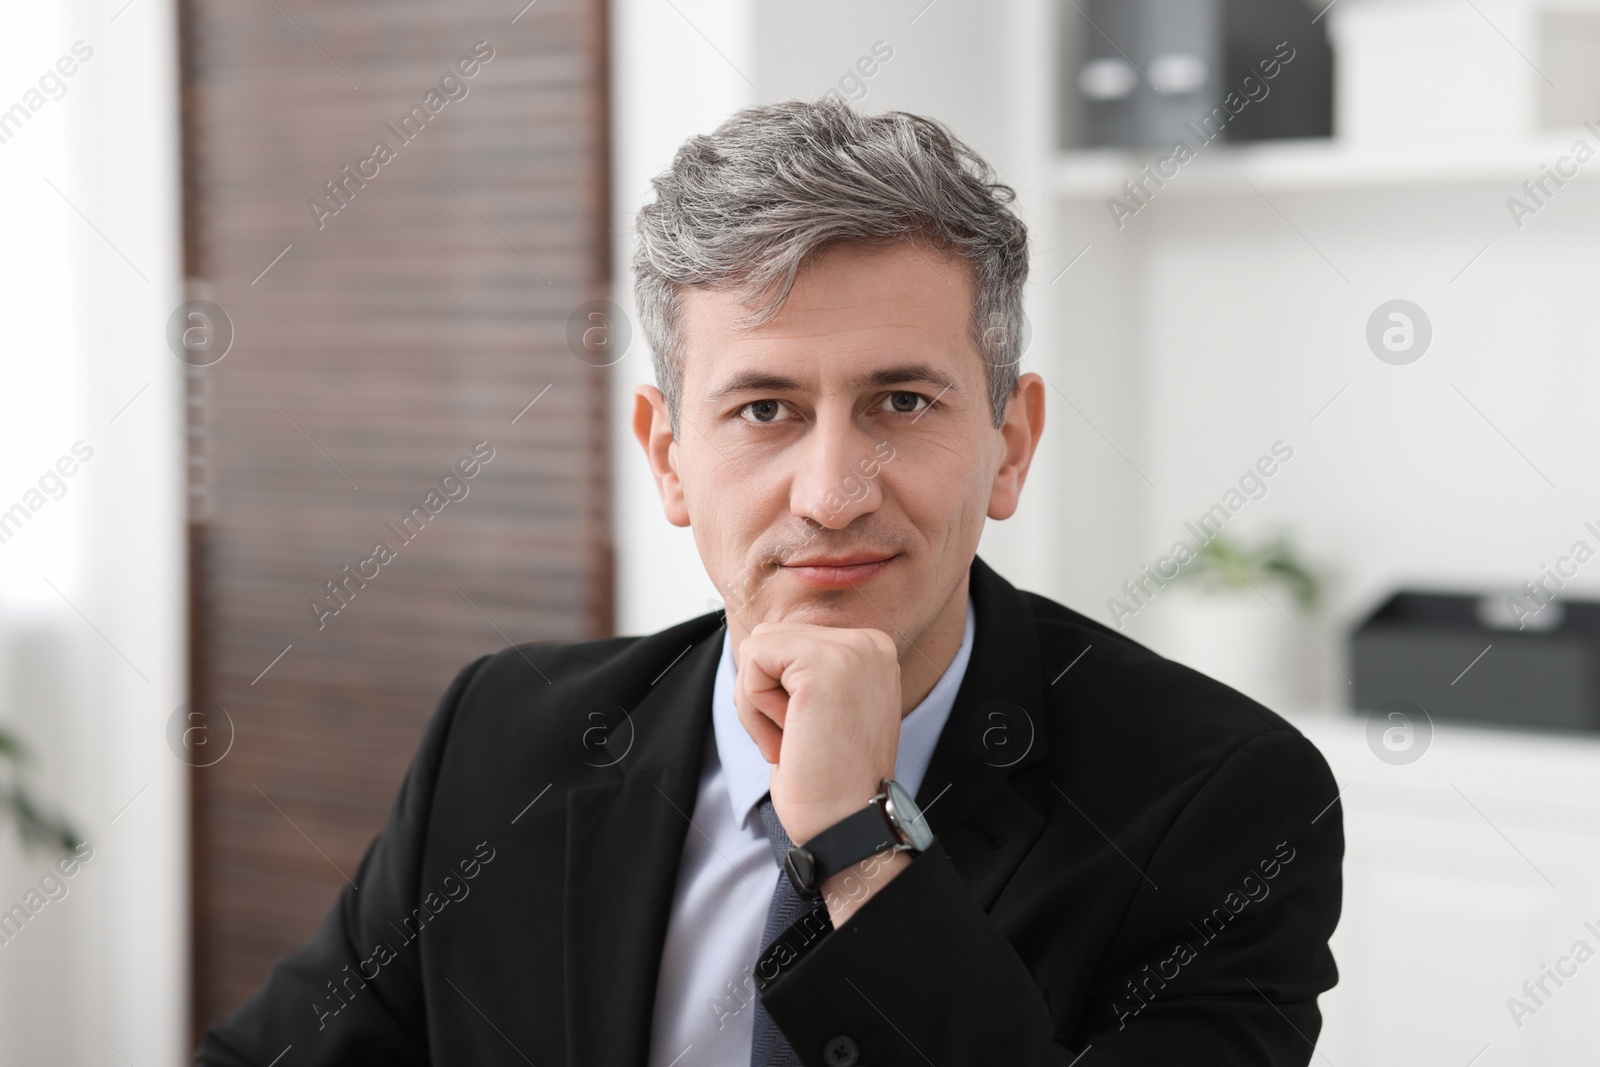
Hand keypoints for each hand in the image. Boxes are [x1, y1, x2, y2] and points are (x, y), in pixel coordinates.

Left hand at [733, 622, 900, 846]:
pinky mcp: (826, 661)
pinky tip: (787, 736)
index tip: (807, 736)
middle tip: (796, 739)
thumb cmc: (826, 781)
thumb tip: (757, 646)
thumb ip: (800, 673)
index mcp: (870, 653)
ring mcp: (852, 649)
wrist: (846, 825)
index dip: (777, 693)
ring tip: (793, 739)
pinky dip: (754, 706)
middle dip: (762, 694)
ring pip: (758, 647)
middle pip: (770, 639)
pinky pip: (754, 661)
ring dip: (757, 702)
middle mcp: (869, 643)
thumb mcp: (818, 712)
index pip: (788, 642)